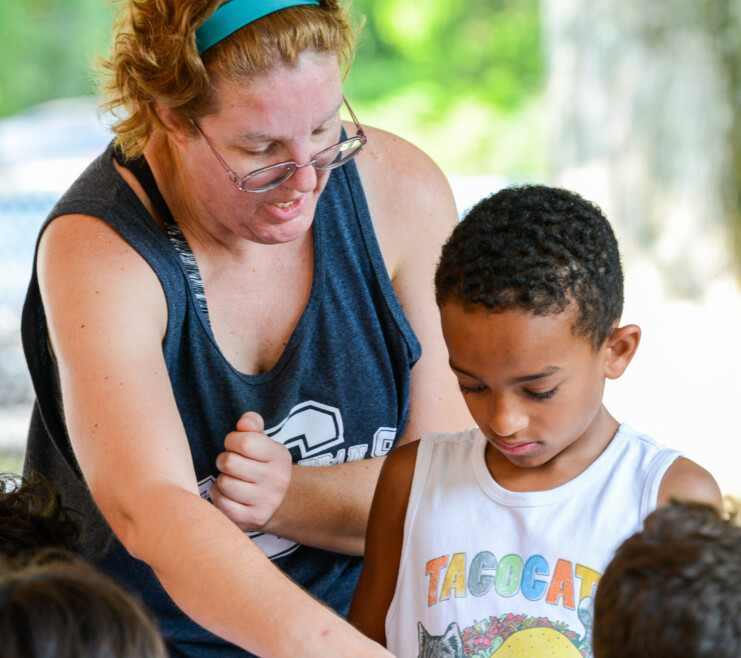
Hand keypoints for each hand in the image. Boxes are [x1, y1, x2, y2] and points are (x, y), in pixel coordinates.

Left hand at [211, 412, 292, 531]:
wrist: (281, 502)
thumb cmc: (265, 465)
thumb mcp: (265, 442)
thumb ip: (253, 426)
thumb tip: (244, 421)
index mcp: (279, 456)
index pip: (244, 442)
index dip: (232, 440)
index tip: (235, 444)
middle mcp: (275, 480)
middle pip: (229, 462)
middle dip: (224, 459)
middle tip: (230, 463)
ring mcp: (265, 502)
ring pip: (224, 483)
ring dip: (222, 479)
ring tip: (232, 478)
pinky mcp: (251, 519)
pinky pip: (221, 503)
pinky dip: (219, 496)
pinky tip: (229, 494)